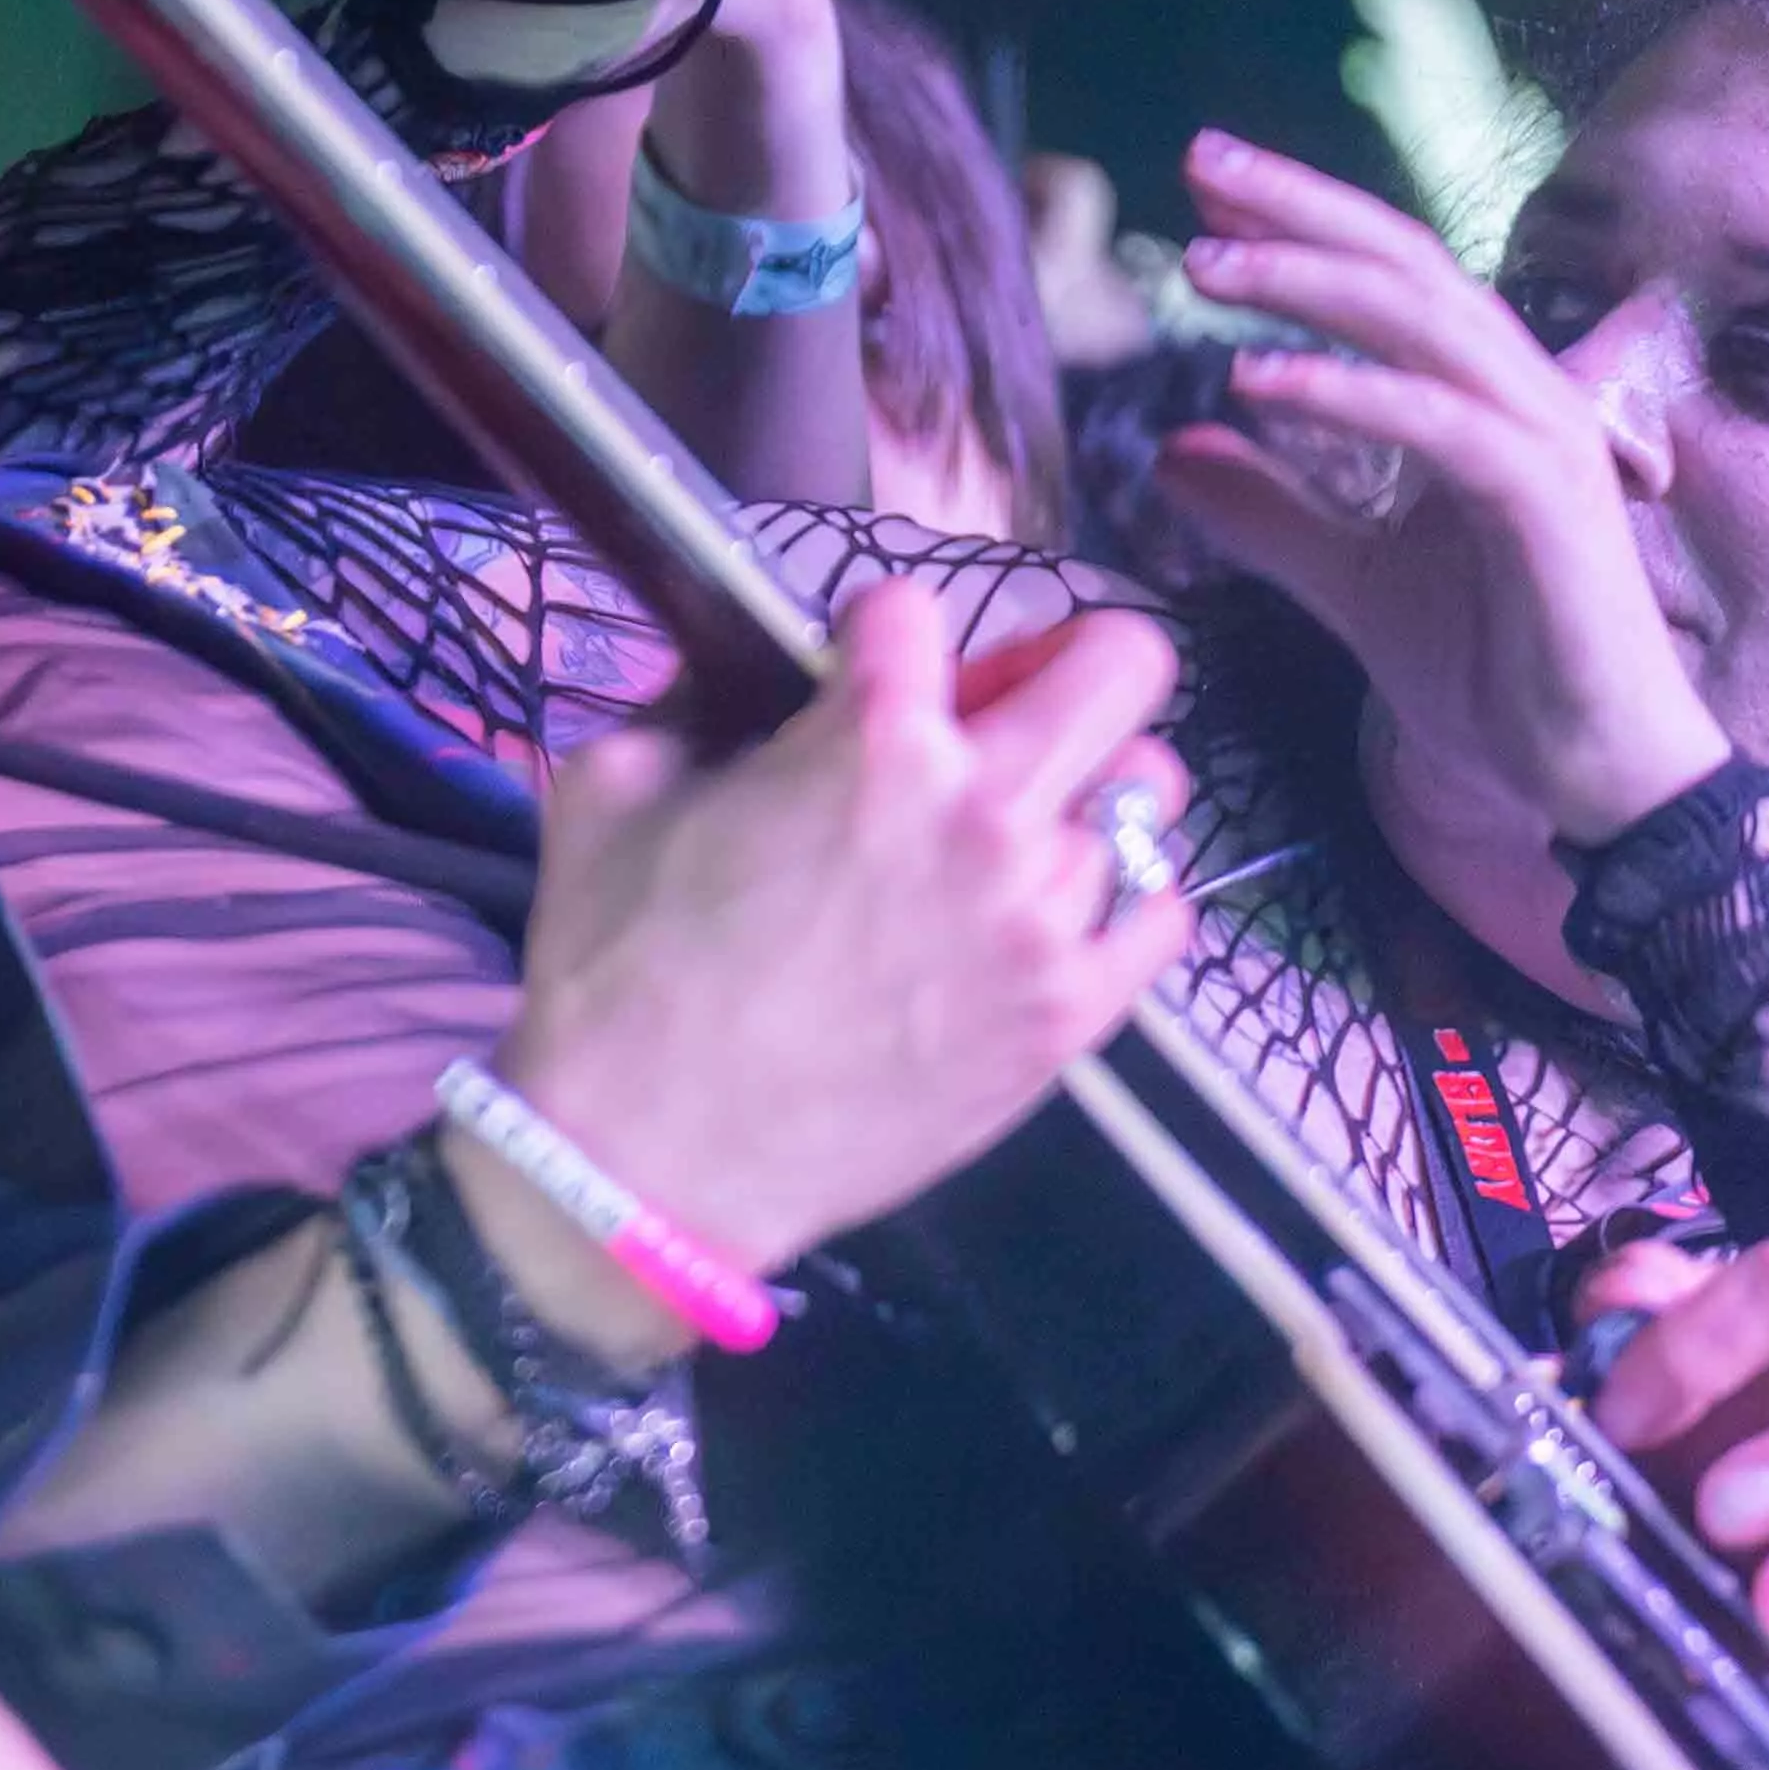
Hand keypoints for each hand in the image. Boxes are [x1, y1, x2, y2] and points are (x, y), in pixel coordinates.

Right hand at [495, 584, 1198, 1333]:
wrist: (651, 1163)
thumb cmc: (615, 974)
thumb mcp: (606, 793)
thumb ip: (694, 708)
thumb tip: (746, 689)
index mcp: (869, 740)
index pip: (919, 606)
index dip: (875, 635)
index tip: (854, 681)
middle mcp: (986, 810)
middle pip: (1121, 665)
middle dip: (1063, 665)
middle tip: (1004, 715)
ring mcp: (1046, 916)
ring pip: (1145, 792)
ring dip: (1076, 798)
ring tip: (1010, 842)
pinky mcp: (1074, 1012)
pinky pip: (1162, 913)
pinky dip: (1115, 902)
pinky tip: (1044, 921)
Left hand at [1152, 129, 1736, 847]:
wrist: (1584, 777)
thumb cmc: (1492, 675)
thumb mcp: (1347, 582)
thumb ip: (1270, 513)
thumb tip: (1175, 449)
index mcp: (1475, 403)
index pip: (1385, 281)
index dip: (1299, 226)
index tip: (1197, 191)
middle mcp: (1519, 401)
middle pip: (1406, 266)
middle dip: (1299, 207)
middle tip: (1197, 160)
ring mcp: (1546, 445)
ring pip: (1427, 326)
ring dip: (1312, 283)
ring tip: (1204, 262)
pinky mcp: (1553, 506)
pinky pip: (1443, 427)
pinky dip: (1352, 393)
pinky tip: (1256, 381)